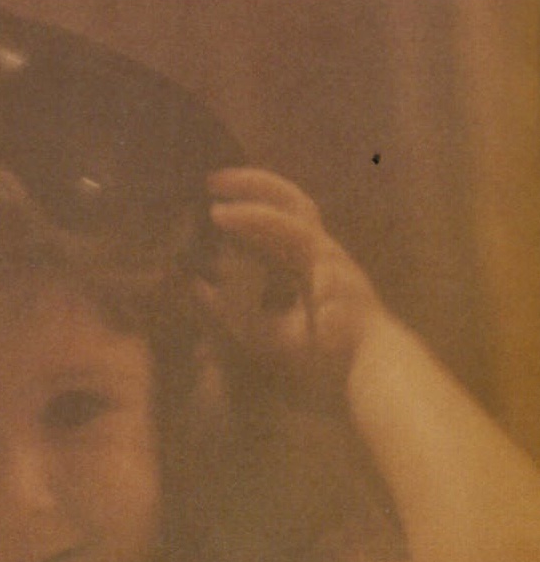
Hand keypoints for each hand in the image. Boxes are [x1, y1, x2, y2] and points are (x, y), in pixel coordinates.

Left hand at [200, 167, 385, 403]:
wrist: (368, 382)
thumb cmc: (324, 367)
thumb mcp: (262, 336)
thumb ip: (229, 311)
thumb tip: (194, 286)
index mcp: (311, 274)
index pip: (282, 229)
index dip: (250, 213)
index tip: (216, 204)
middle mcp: (324, 258)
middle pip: (291, 204)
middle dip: (253, 185)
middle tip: (212, 179)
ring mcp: (331, 257)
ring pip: (293, 206)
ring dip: (252, 191)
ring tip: (216, 187)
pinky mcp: (329, 264)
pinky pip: (290, 230)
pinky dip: (256, 218)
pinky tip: (224, 215)